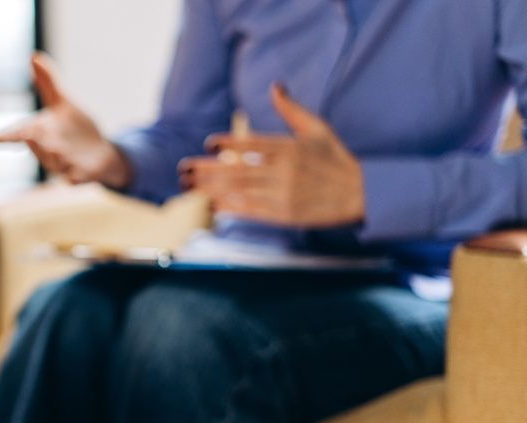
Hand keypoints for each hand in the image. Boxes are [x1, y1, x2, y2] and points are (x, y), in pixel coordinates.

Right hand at [0, 53, 132, 187]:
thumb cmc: (75, 129)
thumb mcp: (63, 102)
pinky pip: (75, 179)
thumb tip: (34, 56)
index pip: (21, 133)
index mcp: (41, 131)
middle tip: (28, 137)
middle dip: (33, 143)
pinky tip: (73, 179)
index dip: (7, 137)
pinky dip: (74, 179)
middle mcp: (49, 149)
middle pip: (37, 147)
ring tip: (57, 152)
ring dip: (54, 158)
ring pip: (55, 163)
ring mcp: (64, 165)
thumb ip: (48, 82)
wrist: (100, 154)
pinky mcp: (81, 175)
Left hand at [179, 84, 365, 227]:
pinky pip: (251, 211)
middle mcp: (285, 171)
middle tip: (183, 169)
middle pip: (238, 169)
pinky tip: (212, 205)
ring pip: (240, 190)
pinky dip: (230, 208)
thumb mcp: (317, 129)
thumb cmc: (336, 159)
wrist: (361, 194)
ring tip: (189, 186)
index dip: (229, 143)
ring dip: (211, 188)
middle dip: (207, 170)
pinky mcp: (285, 215)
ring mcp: (284, 194)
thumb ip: (292, 110)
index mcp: (291, 149)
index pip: (253, 144)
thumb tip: (275, 86)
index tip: (209, 143)